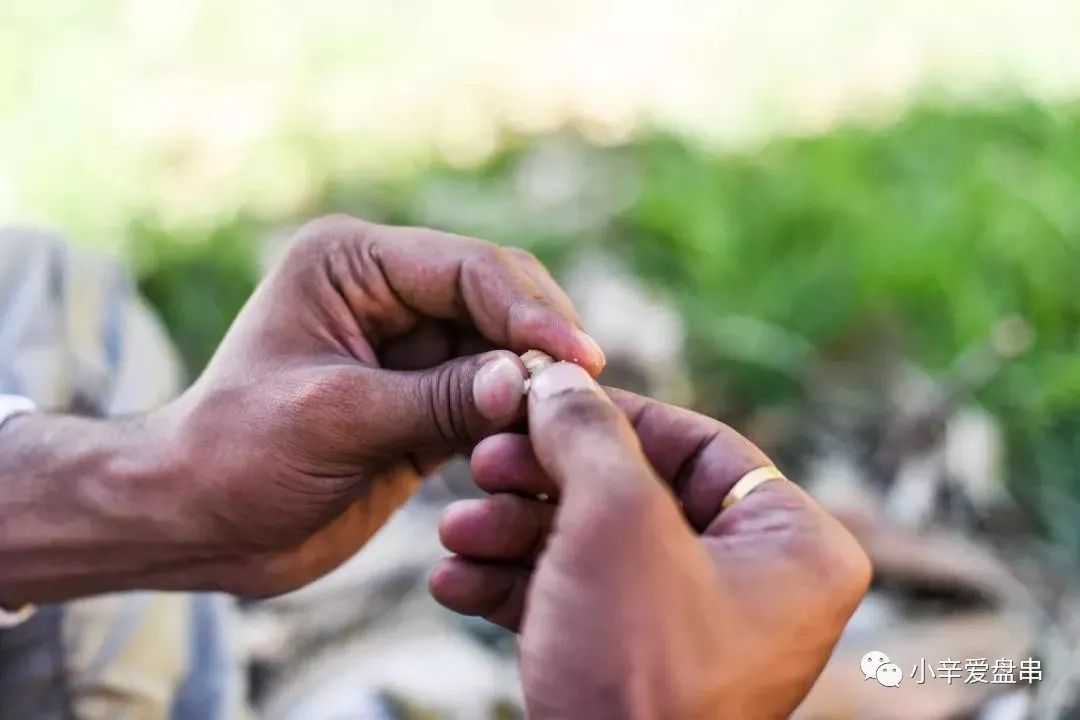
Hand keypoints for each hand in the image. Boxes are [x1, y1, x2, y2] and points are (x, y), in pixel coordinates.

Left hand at [156, 215, 603, 596]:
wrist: (198, 524)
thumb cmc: (237, 456)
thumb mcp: (334, 420)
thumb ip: (435, 400)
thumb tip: (525, 384)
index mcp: (351, 262)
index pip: (466, 268)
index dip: (527, 311)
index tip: (577, 358)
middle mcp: (386, 291)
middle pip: (496, 299)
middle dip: (540, 340)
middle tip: (587, 390)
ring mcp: (409, 347)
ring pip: (501, 350)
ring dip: (534, 382)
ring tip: (574, 420)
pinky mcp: (424, 399)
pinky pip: (489, 397)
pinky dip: (517, 417)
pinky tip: (543, 441)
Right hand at [432, 363, 869, 718]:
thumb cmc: (639, 669)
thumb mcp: (615, 523)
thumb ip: (588, 434)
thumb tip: (558, 379)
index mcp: (791, 545)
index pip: (696, 443)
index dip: (608, 413)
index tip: (536, 399)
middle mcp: (752, 584)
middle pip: (633, 492)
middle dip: (543, 480)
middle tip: (481, 464)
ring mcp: (691, 627)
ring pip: (593, 546)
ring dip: (513, 534)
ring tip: (454, 533)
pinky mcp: (636, 663)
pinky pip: (578, 601)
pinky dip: (516, 588)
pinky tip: (454, 582)